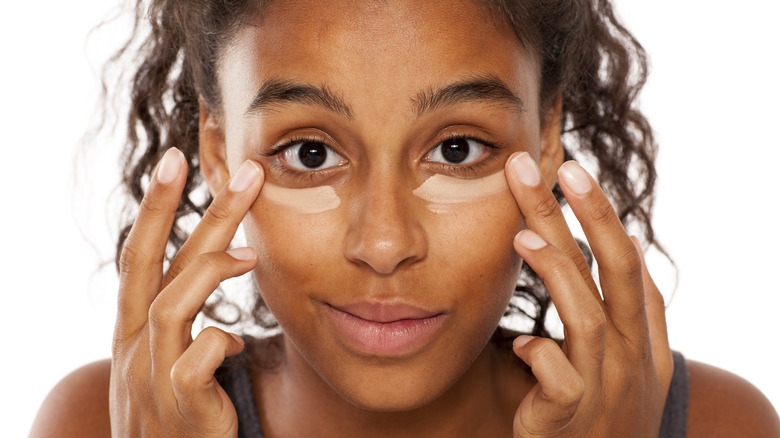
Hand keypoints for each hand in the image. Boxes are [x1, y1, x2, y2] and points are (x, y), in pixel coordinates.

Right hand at [110, 148, 263, 436]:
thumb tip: (226, 321)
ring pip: (171, 305)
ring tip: (249, 254)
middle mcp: (133, 348)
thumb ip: (190, 337)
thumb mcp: (170, 372)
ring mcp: (150, 378)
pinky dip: (218, 342)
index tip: (176, 161)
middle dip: (185, 213)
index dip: (157, 208)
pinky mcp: (178, 408)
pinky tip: (234, 345)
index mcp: (132, 333)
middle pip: (153, 265)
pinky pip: (195, 361)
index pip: (140, 258)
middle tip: (233, 172)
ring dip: (211, 271)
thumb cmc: (174, 422)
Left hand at [505, 153, 673, 436]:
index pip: (625, 262)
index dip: (602, 216)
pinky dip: (541, 356)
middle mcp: (629, 355)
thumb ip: (629, 308)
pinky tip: (521, 344)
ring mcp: (604, 387)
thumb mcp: (631, 360)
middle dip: (585, 217)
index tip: (572, 170)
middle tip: (554, 169)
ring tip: (521, 236)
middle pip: (612, 271)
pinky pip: (559, 380)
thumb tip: (625, 245)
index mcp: (640, 334)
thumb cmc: (607, 410)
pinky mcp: (571, 418)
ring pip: (586, 318)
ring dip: (556, 273)